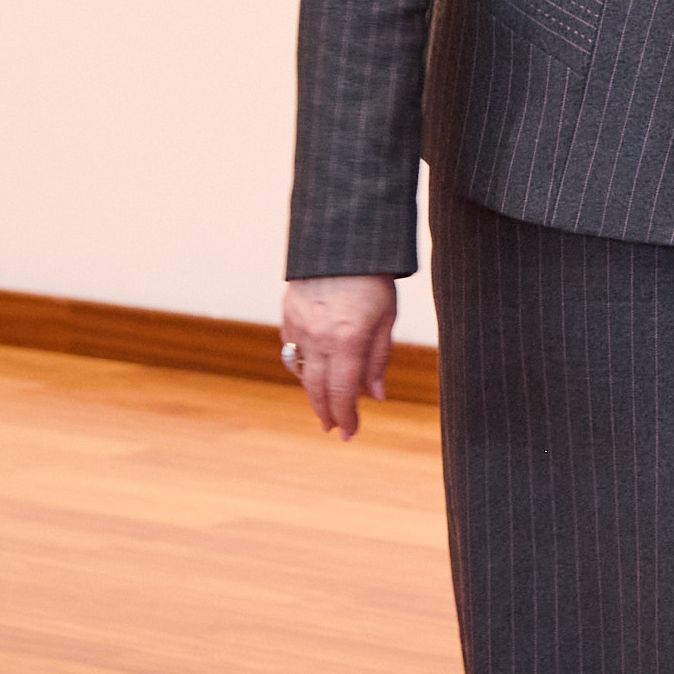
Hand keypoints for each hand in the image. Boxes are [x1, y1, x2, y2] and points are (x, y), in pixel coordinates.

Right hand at [279, 275, 396, 440]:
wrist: (342, 241)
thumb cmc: (373, 279)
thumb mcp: (387, 317)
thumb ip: (380, 358)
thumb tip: (376, 396)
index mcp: (348, 340)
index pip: (344, 393)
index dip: (347, 417)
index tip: (349, 433)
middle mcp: (318, 338)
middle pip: (317, 390)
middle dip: (327, 412)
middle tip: (334, 428)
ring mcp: (298, 327)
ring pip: (301, 374)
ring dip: (313, 392)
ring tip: (325, 404)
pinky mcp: (287, 316)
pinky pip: (292, 351)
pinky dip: (302, 366)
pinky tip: (313, 370)